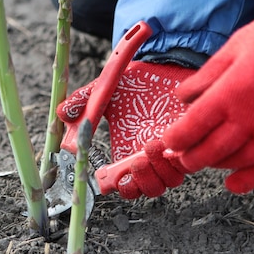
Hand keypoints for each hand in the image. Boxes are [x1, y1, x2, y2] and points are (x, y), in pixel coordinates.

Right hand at [57, 61, 195, 197]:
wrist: (164, 64)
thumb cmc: (135, 81)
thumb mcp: (104, 90)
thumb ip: (83, 102)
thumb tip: (62, 114)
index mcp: (126, 153)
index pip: (123, 185)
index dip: (117, 186)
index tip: (109, 178)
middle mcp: (148, 157)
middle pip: (147, 189)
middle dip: (141, 182)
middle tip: (135, 162)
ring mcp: (171, 151)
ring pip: (168, 181)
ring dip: (158, 170)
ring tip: (150, 145)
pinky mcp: (191, 141)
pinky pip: (189, 164)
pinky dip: (178, 159)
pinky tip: (167, 141)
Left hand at [164, 7, 253, 192]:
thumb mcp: (229, 51)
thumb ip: (203, 79)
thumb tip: (181, 98)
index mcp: (230, 92)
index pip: (193, 126)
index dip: (175, 139)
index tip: (168, 143)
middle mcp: (252, 115)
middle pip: (212, 150)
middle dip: (190, 158)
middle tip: (181, 157)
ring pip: (238, 161)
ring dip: (217, 166)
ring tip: (205, 161)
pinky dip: (251, 179)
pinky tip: (234, 183)